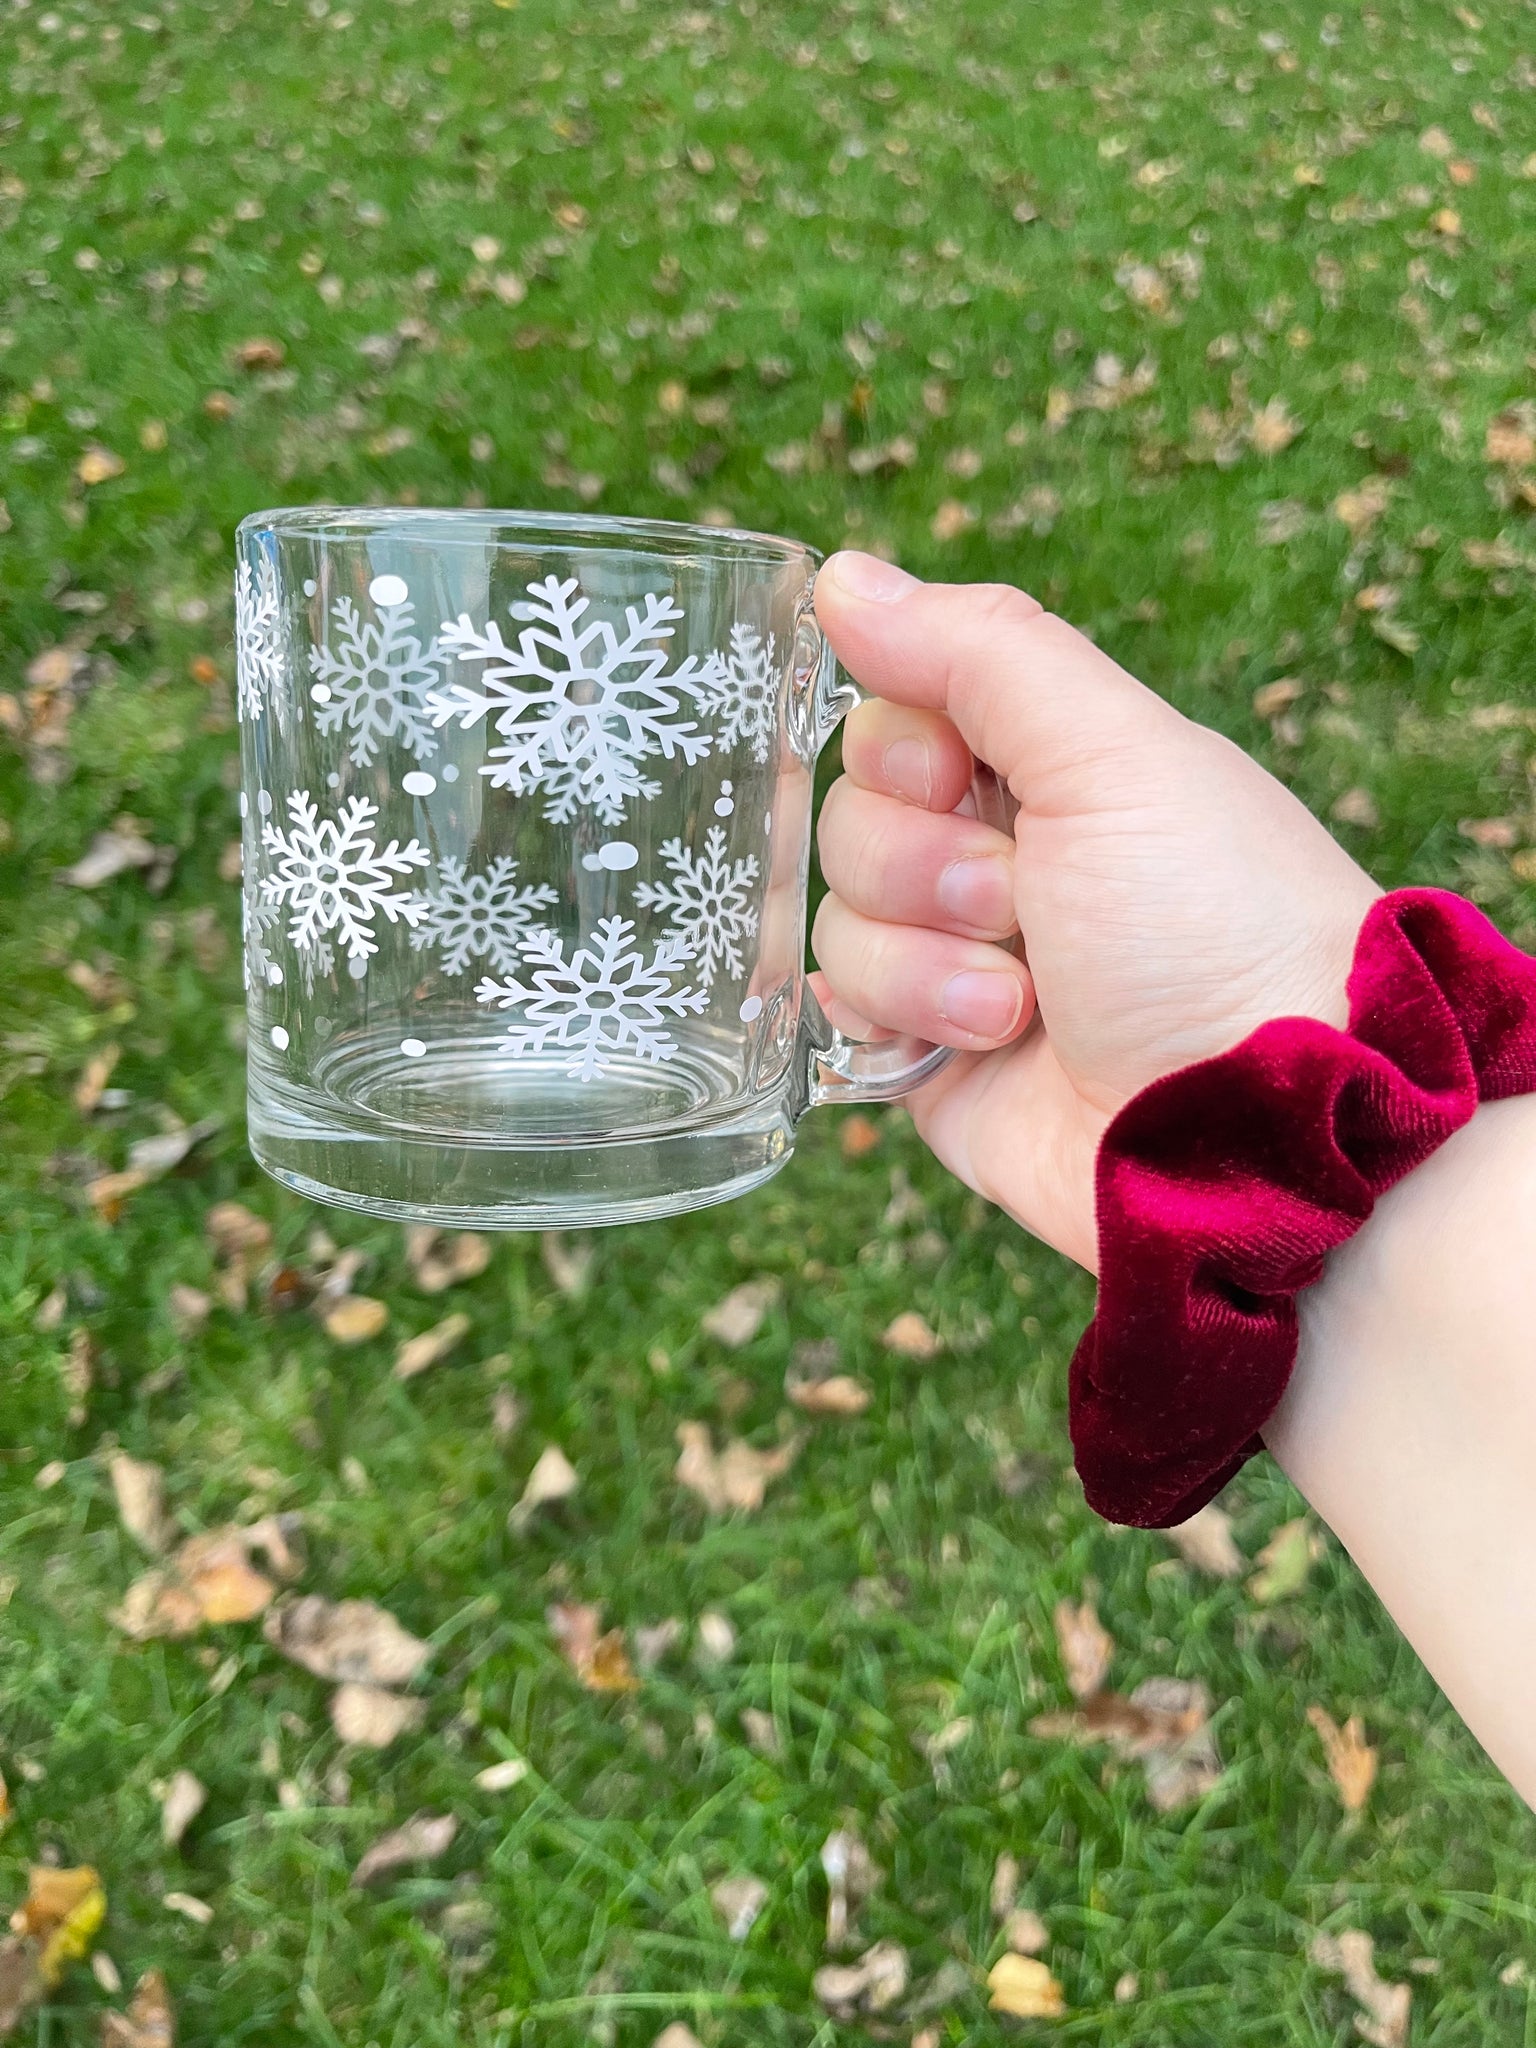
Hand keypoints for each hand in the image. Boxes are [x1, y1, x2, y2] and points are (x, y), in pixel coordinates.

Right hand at [810, 552, 1380, 1269]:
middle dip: (925, 865)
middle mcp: (1000, 855)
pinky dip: (899, 1021)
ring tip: (1026, 1005)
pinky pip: (838, 1012)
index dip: (904, 745)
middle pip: (853, 814)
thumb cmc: (1215, 925)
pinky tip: (977, 1042)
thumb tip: (839, 575)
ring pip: (841, 918)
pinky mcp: (929, 1058)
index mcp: (1051, 767)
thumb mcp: (1114, 754)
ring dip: (927, 960)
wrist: (1258, 1130)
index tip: (962, 778)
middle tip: (1021, 903)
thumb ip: (976, 653)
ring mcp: (960, 960)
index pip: (897, 712)